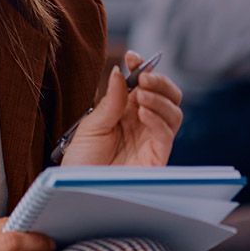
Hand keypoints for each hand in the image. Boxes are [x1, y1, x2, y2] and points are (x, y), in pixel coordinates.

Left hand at [58, 50, 183, 166]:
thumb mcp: (91, 127)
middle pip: (167, 96)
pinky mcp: (156, 159)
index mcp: (127, 113)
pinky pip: (167, 135)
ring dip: (161, 99)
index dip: (142, 68)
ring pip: (174, 113)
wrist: (75, 193)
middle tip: (145, 76)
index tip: (132, 56)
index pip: (144, 85)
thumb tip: (120, 71)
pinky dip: (159, 120)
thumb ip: (110, 101)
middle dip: (160, 81)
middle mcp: (143, 124)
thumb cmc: (80, 164)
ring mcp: (151, 141)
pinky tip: (143, 113)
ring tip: (142, 95)